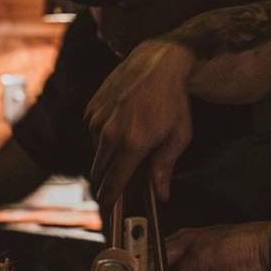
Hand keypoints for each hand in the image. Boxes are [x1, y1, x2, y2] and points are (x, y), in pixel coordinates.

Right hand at [85, 39, 195, 207]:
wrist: (158, 62)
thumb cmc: (173, 100)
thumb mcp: (179, 136)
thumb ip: (165, 167)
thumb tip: (161, 195)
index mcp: (133, 144)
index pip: (114, 182)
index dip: (109, 199)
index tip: (108, 208)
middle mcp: (110, 133)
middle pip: (99, 171)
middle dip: (106, 182)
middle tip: (116, 186)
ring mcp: (97, 118)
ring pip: (95, 152)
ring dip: (106, 156)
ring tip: (127, 146)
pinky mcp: (91, 107)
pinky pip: (92, 132)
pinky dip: (102, 136)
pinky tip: (120, 127)